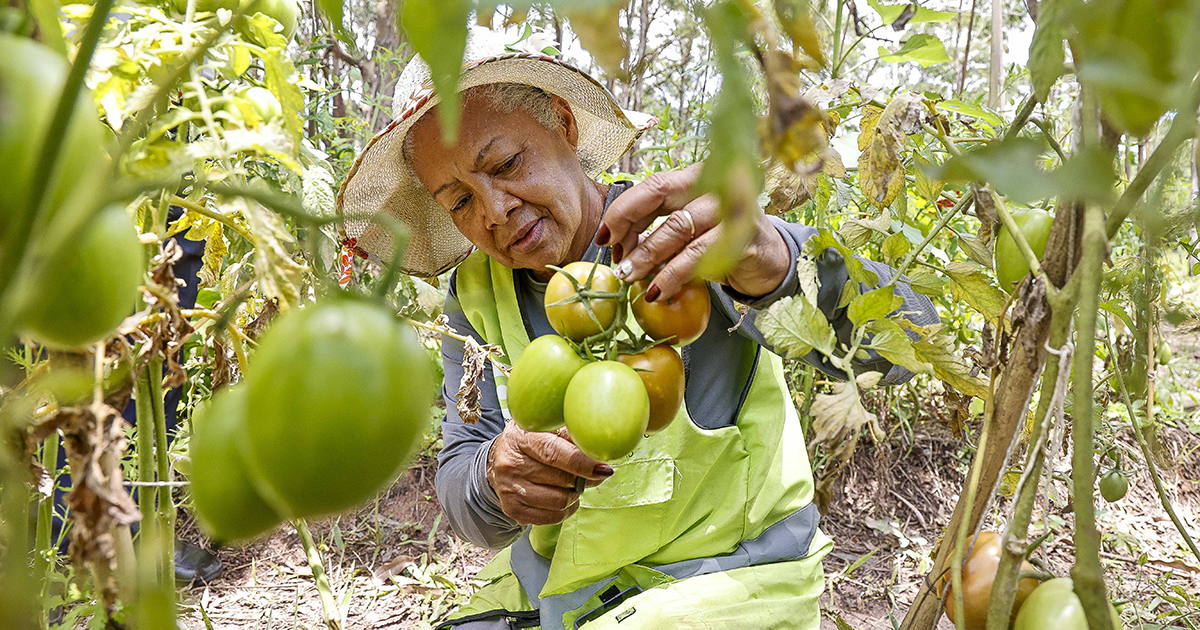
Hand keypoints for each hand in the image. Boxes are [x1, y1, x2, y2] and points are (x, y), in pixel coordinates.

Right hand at [486, 423, 613, 525]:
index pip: (553, 453)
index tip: (603, 469)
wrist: (498, 459)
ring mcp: (509, 489)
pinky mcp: (513, 509)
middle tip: (593, 474)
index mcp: (521, 438)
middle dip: (584, 479)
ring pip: (559, 501)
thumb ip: (570, 436)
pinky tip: (565, 497)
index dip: (582, 463)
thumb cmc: (529, 441)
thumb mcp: (545, 429)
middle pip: (561, 479)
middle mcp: (511, 464)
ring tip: (574, 484)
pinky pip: (552, 517)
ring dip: (575, 495)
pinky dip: (566, 510)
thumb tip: (597, 451)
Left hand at [594, 163, 789, 300]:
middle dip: (629, 226)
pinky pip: (698, 256)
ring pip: (677, 228)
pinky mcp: (744, 237)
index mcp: (696, 176)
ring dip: (647, 255)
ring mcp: (732, 208)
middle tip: (613, 257)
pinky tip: (658, 291)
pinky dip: (673, 275)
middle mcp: (715, 183)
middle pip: (660, 195)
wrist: (768, 258)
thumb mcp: (687, 226)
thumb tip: (613, 244)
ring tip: (629, 276)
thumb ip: (655, 226)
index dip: (623, 209)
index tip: (603, 236)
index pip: (652, 185)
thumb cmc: (718, 238)